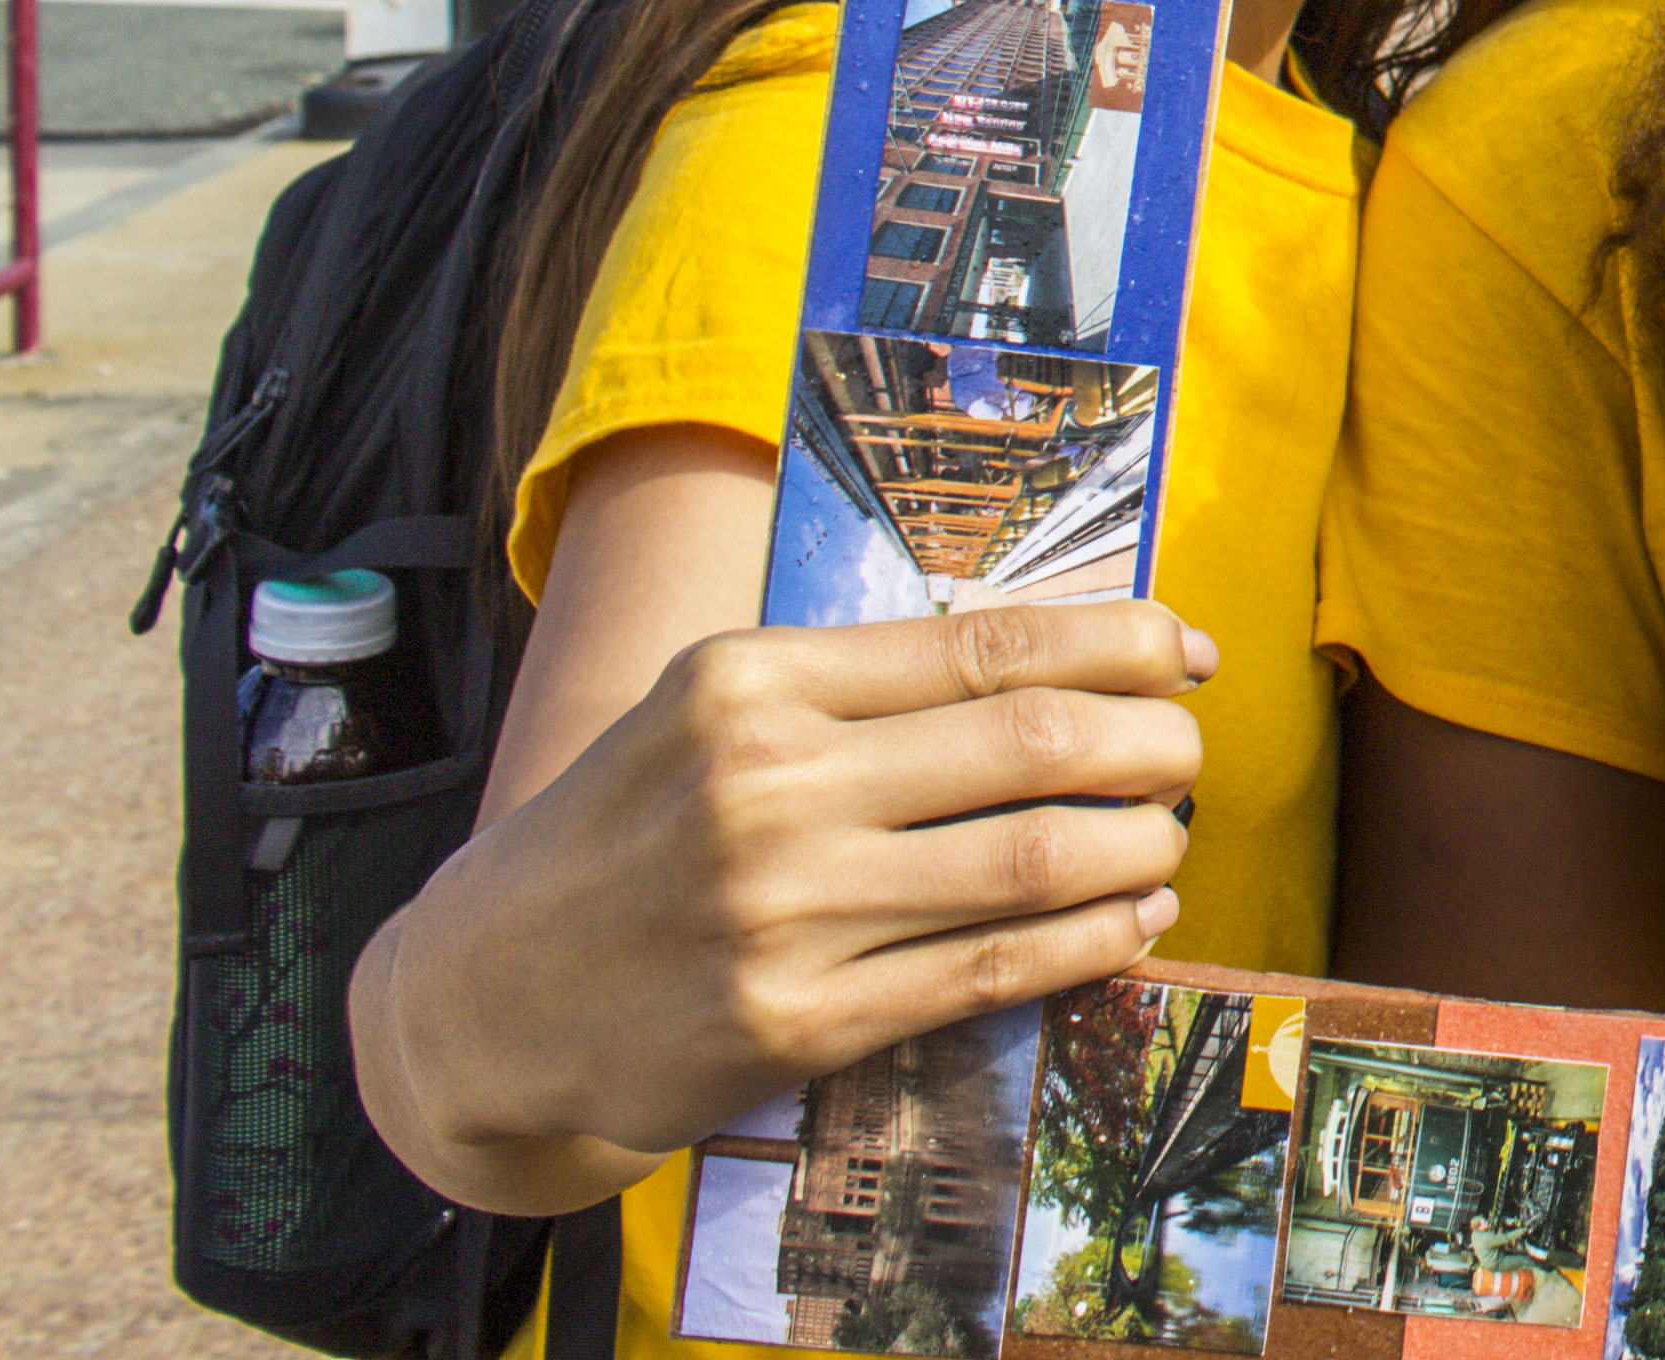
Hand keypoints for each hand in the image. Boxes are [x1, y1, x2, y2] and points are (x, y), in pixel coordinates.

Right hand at [353, 603, 1208, 1215]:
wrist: (476, 1002)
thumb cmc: (625, 837)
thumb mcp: (711, 715)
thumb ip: (864, 687)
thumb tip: (1069, 658)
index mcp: (750, 680)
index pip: (987, 641)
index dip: (1119, 641)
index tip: (1187, 650)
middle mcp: (766, 783)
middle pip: (1033, 740)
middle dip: (1151, 742)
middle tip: (1187, 753)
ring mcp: (780, 909)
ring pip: (1030, 858)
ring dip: (1137, 845)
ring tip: (1167, 838)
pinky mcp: (793, 1023)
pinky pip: (989, 971)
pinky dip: (1088, 941)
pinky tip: (1130, 920)